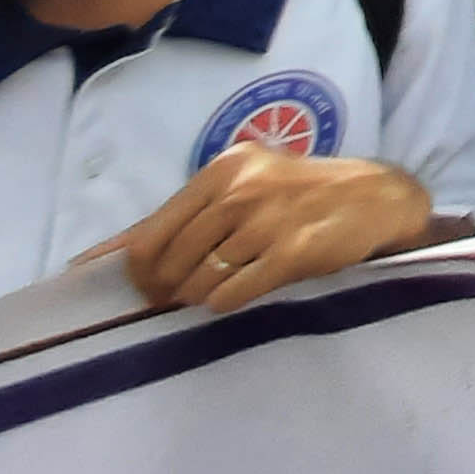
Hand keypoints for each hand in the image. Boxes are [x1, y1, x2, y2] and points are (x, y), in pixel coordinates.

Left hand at [78, 146, 432, 315]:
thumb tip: (98, 257)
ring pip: (200, 281)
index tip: (146, 289)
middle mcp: (242, 189)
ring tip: (217, 292)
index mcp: (224, 170)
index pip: (149, 235)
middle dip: (168, 290)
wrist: (376, 198)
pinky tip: (239, 295)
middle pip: (170, 262)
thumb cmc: (299, 193)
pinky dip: (226, 303)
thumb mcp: (243, 184)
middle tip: (183, 297)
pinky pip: (234, 293)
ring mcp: (269, 219)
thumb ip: (182, 215)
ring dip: (200, 297)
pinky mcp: (294, 250)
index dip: (140, 273)